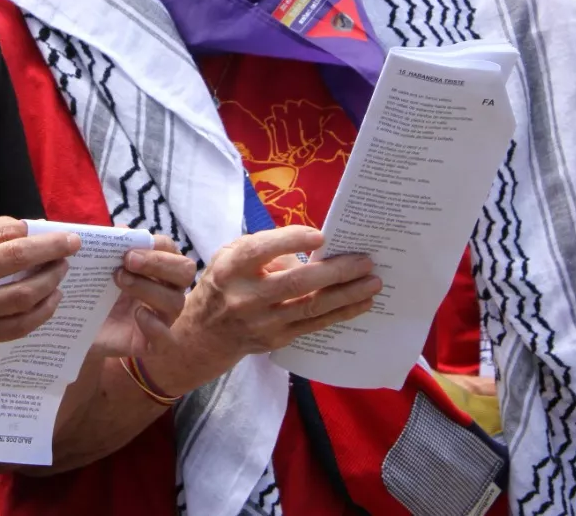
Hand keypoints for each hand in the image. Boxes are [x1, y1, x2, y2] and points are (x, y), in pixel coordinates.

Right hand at [0, 216, 76, 360]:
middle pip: (16, 258)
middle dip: (52, 249)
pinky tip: (51, 301)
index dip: (28, 230)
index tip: (42, 230)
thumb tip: (19, 230)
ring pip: (22, 295)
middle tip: (72, 243)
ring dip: (51, 281)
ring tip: (63, 271)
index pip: (0, 232)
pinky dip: (40, 313)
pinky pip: (15, 328)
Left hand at [91, 235, 196, 358]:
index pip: (171, 249)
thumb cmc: (94, 290)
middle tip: (128, 261)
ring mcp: (162, 317)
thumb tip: (122, 229)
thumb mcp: (98, 266)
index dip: (155, 246)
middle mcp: (167, 290)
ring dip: (148, 288)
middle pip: (185, 271)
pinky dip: (155, 325)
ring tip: (119, 281)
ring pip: (175, 302)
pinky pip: (167, 338)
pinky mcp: (152, 343)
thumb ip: (111, 246)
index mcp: (157, 267)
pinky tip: (137, 314)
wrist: (77, 326)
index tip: (128, 248)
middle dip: (159, 263)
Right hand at [146, 226, 380, 390]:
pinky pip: (314, 326)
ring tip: (373, 281)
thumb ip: (264, 248)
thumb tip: (314, 247)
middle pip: (295, 283)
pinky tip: (362, 302)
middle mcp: (244, 297)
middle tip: (365, 260)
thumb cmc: (223, 283)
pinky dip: (341, 313)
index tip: (322, 235)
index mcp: (231, 268)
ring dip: (346, 294)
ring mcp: (262, 323)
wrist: (202, 336)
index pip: (261, 251)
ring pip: (310, 308)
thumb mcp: (229, 256)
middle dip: (334, 271)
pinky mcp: (276, 340)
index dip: (292, 240)